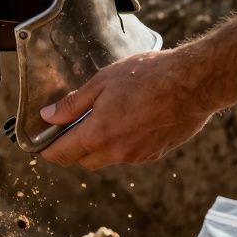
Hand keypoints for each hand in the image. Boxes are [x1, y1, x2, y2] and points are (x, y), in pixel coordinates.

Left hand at [37, 48, 221, 169]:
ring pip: (107, 158)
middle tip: (72, 126)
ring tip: (105, 116)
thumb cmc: (148, 77)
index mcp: (98, 135)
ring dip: (100, 145)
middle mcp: (116, 152)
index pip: (62, 154)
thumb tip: (48, 116)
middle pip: (83, 160)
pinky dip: (122, 143)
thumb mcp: (102, 82)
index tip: (41, 144)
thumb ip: (72, 104)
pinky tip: (129, 119)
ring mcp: (138, 156)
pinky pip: (129, 154)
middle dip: (73, 148)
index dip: (48, 150)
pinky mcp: (155, 154)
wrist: (194, 83)